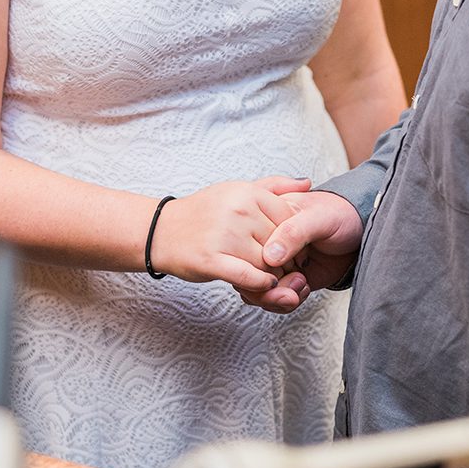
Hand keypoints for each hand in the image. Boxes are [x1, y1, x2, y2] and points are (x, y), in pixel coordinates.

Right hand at [149, 177, 310, 290]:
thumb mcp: (237, 190)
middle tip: (288, 268)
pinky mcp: (211, 260)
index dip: (298, 238)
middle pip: (281, 242)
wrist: (160, 232)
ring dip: (275, 274)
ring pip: (268, 262)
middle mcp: (238, 211)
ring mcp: (224, 236)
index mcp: (247, 193)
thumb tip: (308, 183)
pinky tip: (262, 283)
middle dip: (289, 259)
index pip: (290, 219)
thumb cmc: (203, 213)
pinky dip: (261, 284)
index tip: (296, 250)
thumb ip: (275, 187)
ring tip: (273, 276)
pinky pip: (249, 277)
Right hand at [238, 189, 363, 312]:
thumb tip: (269, 256)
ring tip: (301, 285)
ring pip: (256, 290)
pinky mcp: (284, 278)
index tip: (283, 265)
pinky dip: (285, 301)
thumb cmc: (340, 215)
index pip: (244, 246)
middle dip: (266, 288)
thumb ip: (295, 233)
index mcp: (264, 218)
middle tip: (295, 283)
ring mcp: (274, 262)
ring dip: (276, 298)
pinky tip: (303, 289)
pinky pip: (271, 298)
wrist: (359, 233)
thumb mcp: (319, 217)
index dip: (258, 263)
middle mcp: (265, 241)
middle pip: (246, 272)